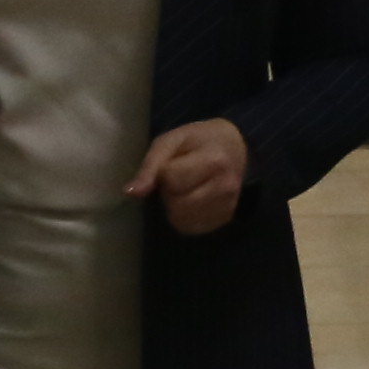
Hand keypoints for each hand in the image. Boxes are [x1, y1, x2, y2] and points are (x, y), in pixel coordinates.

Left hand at [126, 117, 251, 235]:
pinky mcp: (226, 219)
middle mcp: (225, 187)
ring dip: (176, 207)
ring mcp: (228, 206)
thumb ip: (151, 165)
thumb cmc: (199, 140)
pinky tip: (192, 201)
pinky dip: (185, 217)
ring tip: (185, 189)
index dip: (165, 172)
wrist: (237, 147)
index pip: (172, 179)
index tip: (174, 163)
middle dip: (171, 192)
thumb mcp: (171, 141)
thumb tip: (131, 192)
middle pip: (177, 204)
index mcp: (214, 161)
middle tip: (179, 178)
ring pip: (183, 220)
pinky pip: (192, 228)